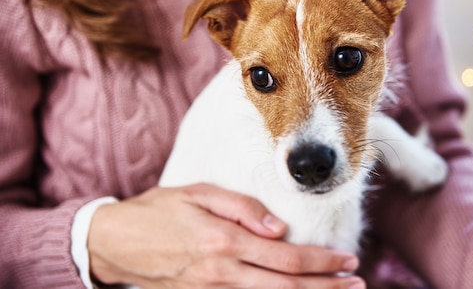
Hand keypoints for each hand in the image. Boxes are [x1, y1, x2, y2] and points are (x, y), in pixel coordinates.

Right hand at [87, 184, 363, 287]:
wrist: (115, 243)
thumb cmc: (160, 211)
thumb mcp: (199, 193)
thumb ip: (243, 208)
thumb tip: (281, 228)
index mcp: (224, 242)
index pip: (287, 258)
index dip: (321, 262)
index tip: (348, 260)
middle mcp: (221, 274)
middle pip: (285, 288)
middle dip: (326, 288)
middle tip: (357, 283)